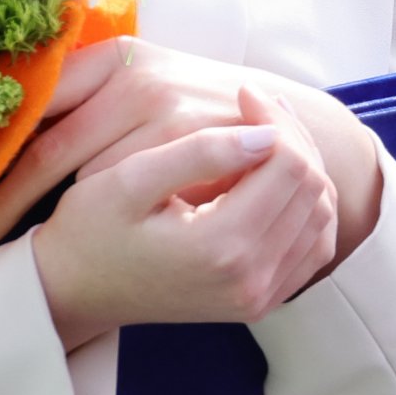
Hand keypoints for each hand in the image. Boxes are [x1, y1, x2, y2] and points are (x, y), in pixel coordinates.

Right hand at [0, 37, 380, 264]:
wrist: (73, 291)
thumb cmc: (89, 230)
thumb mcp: (129, 180)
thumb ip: (199, 153)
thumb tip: (265, 135)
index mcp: (221, 246)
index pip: (289, 165)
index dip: (274, 118)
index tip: (242, 92)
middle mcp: (251, 280)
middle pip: (313, 188)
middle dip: (292, 136)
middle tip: (256, 106)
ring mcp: (260, 297)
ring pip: (321, 216)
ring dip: (302, 168)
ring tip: (264, 134)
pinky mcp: (261, 302)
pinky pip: (312, 247)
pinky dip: (304, 206)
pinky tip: (272, 177)